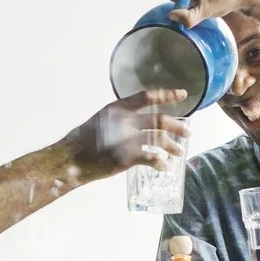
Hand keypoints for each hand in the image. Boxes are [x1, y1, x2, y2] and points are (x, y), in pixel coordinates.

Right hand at [66, 88, 190, 178]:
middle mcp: (124, 120)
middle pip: (159, 120)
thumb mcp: (102, 120)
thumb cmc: (83, 140)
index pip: (147, 96)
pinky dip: (160, 163)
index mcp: (118, 108)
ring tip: (179, 152)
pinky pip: (151, 158)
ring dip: (172, 146)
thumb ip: (121, 119)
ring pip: (159, 140)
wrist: (71, 158)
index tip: (182, 94)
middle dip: (178, 127)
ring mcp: (126, 138)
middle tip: (188, 132)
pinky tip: (163, 167)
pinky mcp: (126, 156)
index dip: (167, 95)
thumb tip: (138, 123)